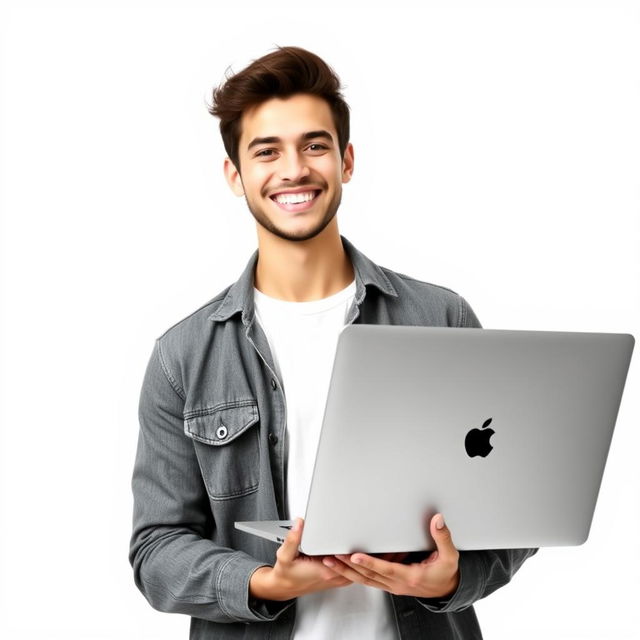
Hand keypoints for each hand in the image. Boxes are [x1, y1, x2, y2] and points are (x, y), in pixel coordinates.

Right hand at [249, 518, 352, 600]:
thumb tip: (300, 524)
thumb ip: (292, 538)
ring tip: (354, 541)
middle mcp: (332, 576)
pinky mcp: (335, 581)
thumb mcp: (284, 555)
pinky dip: (353, 564)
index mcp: (324, 570)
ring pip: (355, 569)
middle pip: (354, 562)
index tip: (349, 532)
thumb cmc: (286, 574)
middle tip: (355, 532)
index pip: (346, 556)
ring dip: (356, 557)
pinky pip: (351, 572)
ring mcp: (336, 580)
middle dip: (355, 547)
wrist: (284, 587)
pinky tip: (351, 555)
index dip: (350, 543)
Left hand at [322, 513, 459, 598]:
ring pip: (364, 579)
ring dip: (346, 571)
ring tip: (329, 561)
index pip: (385, 569)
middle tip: (332, 556)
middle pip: (368, 575)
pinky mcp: (388, 583)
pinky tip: (342, 566)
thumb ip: (443, 537)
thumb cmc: (446, 572)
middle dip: (348, 566)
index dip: (369, 562)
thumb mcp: (450, 556)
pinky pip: (367, 580)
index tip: (355, 555)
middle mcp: (397, 583)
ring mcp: (391, 585)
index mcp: (410, 576)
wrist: (446, 589)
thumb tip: (437, 520)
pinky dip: (353, 573)